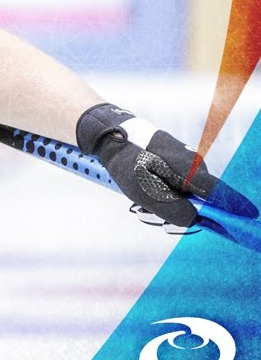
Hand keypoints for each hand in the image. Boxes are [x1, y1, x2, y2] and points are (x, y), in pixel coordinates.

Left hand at [77, 103, 257, 227]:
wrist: (112, 137)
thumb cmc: (128, 163)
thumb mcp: (144, 191)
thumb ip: (172, 209)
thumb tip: (196, 221)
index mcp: (191, 170)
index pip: (220, 192)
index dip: (235, 207)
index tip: (251, 216)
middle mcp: (194, 166)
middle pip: (199, 202)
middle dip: (176, 214)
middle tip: (142, 213)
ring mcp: (186, 165)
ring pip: (184, 197)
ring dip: (162, 206)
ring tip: (135, 205)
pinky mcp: (176, 166)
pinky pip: (175, 189)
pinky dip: (159, 197)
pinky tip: (139, 198)